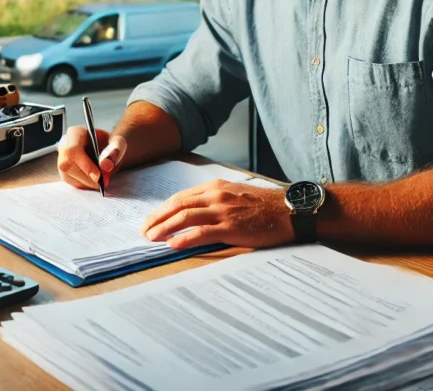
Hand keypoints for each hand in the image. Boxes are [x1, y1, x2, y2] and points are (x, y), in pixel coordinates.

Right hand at [57, 125, 126, 190]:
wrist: (107, 152)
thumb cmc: (110, 145)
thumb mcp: (118, 143)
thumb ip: (115, 150)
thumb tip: (106, 165)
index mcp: (75, 133)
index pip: (73, 149)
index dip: (85, 164)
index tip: (98, 176)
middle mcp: (64, 145)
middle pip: (68, 164)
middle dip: (86, 177)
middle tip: (103, 182)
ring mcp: (61, 159)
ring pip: (67, 175)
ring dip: (86, 183)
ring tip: (101, 183)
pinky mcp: (63, 172)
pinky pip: (70, 182)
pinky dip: (84, 185)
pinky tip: (94, 183)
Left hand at [140, 179, 293, 249]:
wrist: (288, 210)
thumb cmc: (263, 206)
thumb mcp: (235, 195)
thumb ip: (215, 201)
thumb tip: (193, 214)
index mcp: (215, 187)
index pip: (181, 197)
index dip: (162, 209)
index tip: (150, 220)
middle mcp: (216, 195)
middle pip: (178, 205)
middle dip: (157, 218)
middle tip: (143, 231)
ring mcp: (223, 210)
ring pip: (185, 217)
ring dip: (164, 228)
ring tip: (151, 238)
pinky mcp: (231, 227)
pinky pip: (201, 232)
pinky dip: (184, 238)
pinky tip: (172, 245)